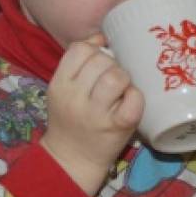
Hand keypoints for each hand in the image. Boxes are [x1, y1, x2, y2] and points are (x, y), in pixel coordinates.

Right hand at [41, 34, 142, 195]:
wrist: (71, 159)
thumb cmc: (71, 119)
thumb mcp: (64, 89)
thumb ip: (78, 64)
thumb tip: (101, 36)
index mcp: (59, 84)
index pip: (79, 49)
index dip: (95, 50)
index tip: (100, 63)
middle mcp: (74, 97)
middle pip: (101, 61)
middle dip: (112, 65)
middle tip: (113, 80)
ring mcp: (95, 113)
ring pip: (116, 76)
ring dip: (124, 79)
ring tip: (122, 90)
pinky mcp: (117, 126)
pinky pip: (133, 100)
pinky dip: (136, 97)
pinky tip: (130, 102)